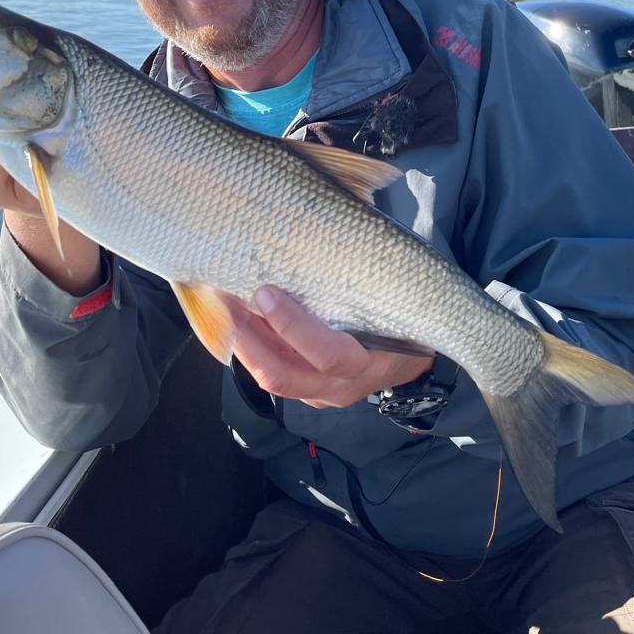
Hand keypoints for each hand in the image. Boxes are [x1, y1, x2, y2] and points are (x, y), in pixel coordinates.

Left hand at [232, 286, 433, 409]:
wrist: (409, 363)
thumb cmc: (398, 322)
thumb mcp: (386, 306)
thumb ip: (353, 286)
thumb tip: (316, 240)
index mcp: (368, 362)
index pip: (326, 354)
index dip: (291, 325)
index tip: (266, 291)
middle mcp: (340, 386)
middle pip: (283, 375)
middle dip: (246, 339)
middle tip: (225, 299)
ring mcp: (320, 394)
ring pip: (271, 376)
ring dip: (242, 343)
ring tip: (223, 306)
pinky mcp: (306, 393)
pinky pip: (273, 371)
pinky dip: (253, 347)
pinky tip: (240, 319)